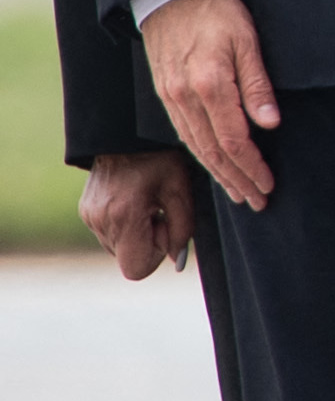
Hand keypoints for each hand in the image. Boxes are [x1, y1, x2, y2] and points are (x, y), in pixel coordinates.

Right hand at [79, 150, 195, 278]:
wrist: (125, 131)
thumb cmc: (160, 157)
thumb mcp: (181, 189)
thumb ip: (183, 229)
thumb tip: (178, 261)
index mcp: (125, 215)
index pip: (137, 269)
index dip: (157, 255)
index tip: (164, 226)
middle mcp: (100, 221)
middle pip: (129, 259)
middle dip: (149, 242)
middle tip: (158, 210)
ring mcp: (89, 217)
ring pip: (118, 249)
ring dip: (137, 233)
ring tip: (146, 202)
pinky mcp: (85, 212)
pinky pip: (109, 234)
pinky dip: (124, 225)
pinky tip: (133, 200)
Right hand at [140, 0, 279, 210]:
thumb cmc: (216, 11)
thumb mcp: (247, 39)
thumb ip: (257, 84)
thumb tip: (270, 123)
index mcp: (209, 85)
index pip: (234, 140)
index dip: (252, 167)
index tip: (268, 185)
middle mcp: (185, 98)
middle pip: (214, 152)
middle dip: (237, 180)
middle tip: (257, 201)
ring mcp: (172, 99)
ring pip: (197, 147)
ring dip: (219, 174)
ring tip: (238, 192)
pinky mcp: (166, 95)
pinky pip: (185, 134)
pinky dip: (202, 155)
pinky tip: (214, 165)